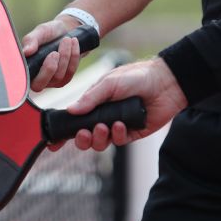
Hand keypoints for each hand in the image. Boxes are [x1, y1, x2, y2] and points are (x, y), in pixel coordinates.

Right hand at [21, 16, 82, 90]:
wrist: (66, 30)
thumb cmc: (49, 33)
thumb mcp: (39, 32)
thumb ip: (30, 41)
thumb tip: (25, 52)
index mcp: (26, 68)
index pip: (25, 80)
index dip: (33, 72)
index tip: (48, 55)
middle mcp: (36, 79)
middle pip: (40, 84)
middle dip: (49, 68)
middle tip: (55, 52)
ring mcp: (51, 81)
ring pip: (58, 77)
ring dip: (64, 57)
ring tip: (66, 39)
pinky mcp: (65, 79)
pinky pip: (70, 72)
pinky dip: (74, 56)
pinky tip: (74, 43)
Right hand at [65, 58, 187, 150]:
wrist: (166, 81)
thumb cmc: (136, 77)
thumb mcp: (108, 83)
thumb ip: (90, 98)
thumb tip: (71, 110)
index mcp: (93, 104)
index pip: (74, 121)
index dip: (63, 133)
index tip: (54, 143)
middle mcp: (103, 117)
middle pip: (84, 137)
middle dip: (81, 139)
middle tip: (84, 133)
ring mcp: (117, 126)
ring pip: (100, 143)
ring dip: (98, 138)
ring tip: (103, 127)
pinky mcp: (132, 133)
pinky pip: (119, 141)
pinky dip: (117, 135)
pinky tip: (120, 125)